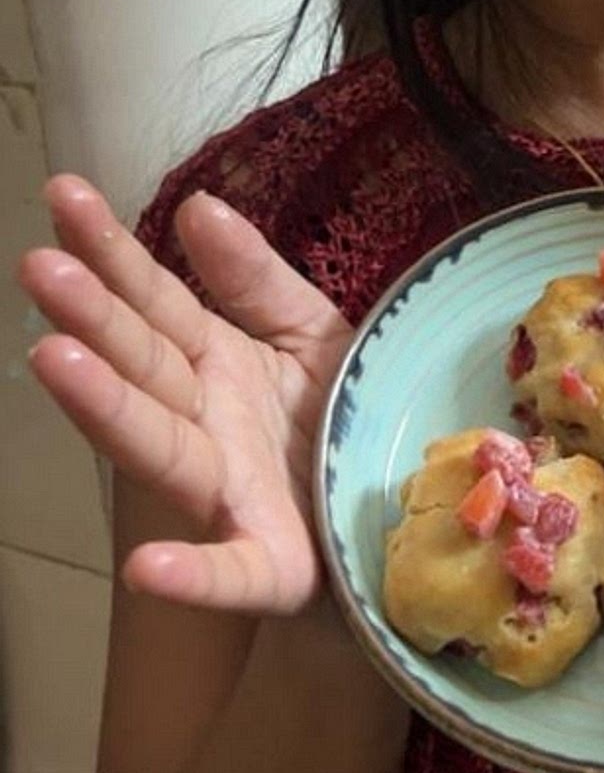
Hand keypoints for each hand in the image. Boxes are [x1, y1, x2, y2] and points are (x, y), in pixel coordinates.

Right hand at [19, 175, 353, 612]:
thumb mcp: (311, 335)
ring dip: (111, 412)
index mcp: (218, 364)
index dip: (113, 254)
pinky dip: (192, 574)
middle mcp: (210, 424)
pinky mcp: (272, 565)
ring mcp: (233, 494)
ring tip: (60, 364)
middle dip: (96, 321)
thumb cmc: (343, 413)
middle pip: (145, 369)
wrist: (389, 502)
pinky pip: (229, 572)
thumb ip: (258, 281)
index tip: (66, 198)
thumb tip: (199, 207)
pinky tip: (147, 568)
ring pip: (163, 450)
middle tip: (46, 272)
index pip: (156, 303)